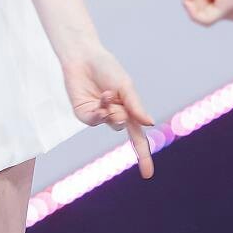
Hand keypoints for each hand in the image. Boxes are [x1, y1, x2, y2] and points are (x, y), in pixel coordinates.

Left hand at [61, 46, 154, 178]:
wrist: (83, 57)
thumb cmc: (107, 68)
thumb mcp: (125, 86)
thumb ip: (135, 106)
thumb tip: (150, 124)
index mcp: (127, 110)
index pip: (138, 138)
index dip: (143, 156)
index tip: (147, 175)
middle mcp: (113, 115)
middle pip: (123, 127)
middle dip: (122, 114)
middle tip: (116, 98)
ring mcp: (98, 115)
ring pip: (109, 123)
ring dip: (110, 110)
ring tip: (107, 94)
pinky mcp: (84, 113)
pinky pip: (94, 121)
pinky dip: (99, 113)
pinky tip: (100, 101)